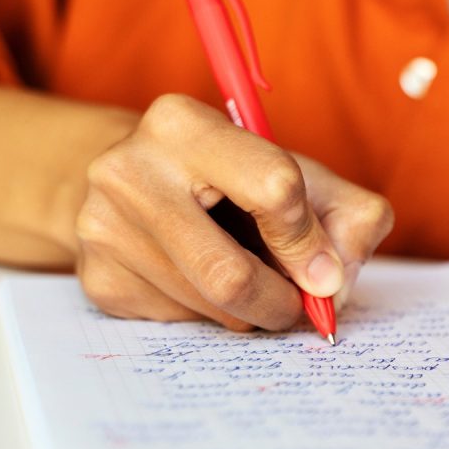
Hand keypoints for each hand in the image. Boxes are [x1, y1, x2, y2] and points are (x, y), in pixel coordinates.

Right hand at [75, 93, 392, 330]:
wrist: (138, 184)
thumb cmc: (236, 180)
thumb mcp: (303, 176)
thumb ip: (350, 216)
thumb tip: (335, 282)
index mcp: (184, 125)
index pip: (274, 188)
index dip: (310, 242)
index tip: (324, 270)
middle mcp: (129, 169)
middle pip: (230, 275)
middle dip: (281, 302)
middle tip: (299, 305)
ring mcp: (103, 228)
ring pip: (210, 307)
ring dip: (250, 312)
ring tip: (252, 281)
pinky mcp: (98, 279)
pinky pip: (180, 323)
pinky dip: (213, 317)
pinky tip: (205, 284)